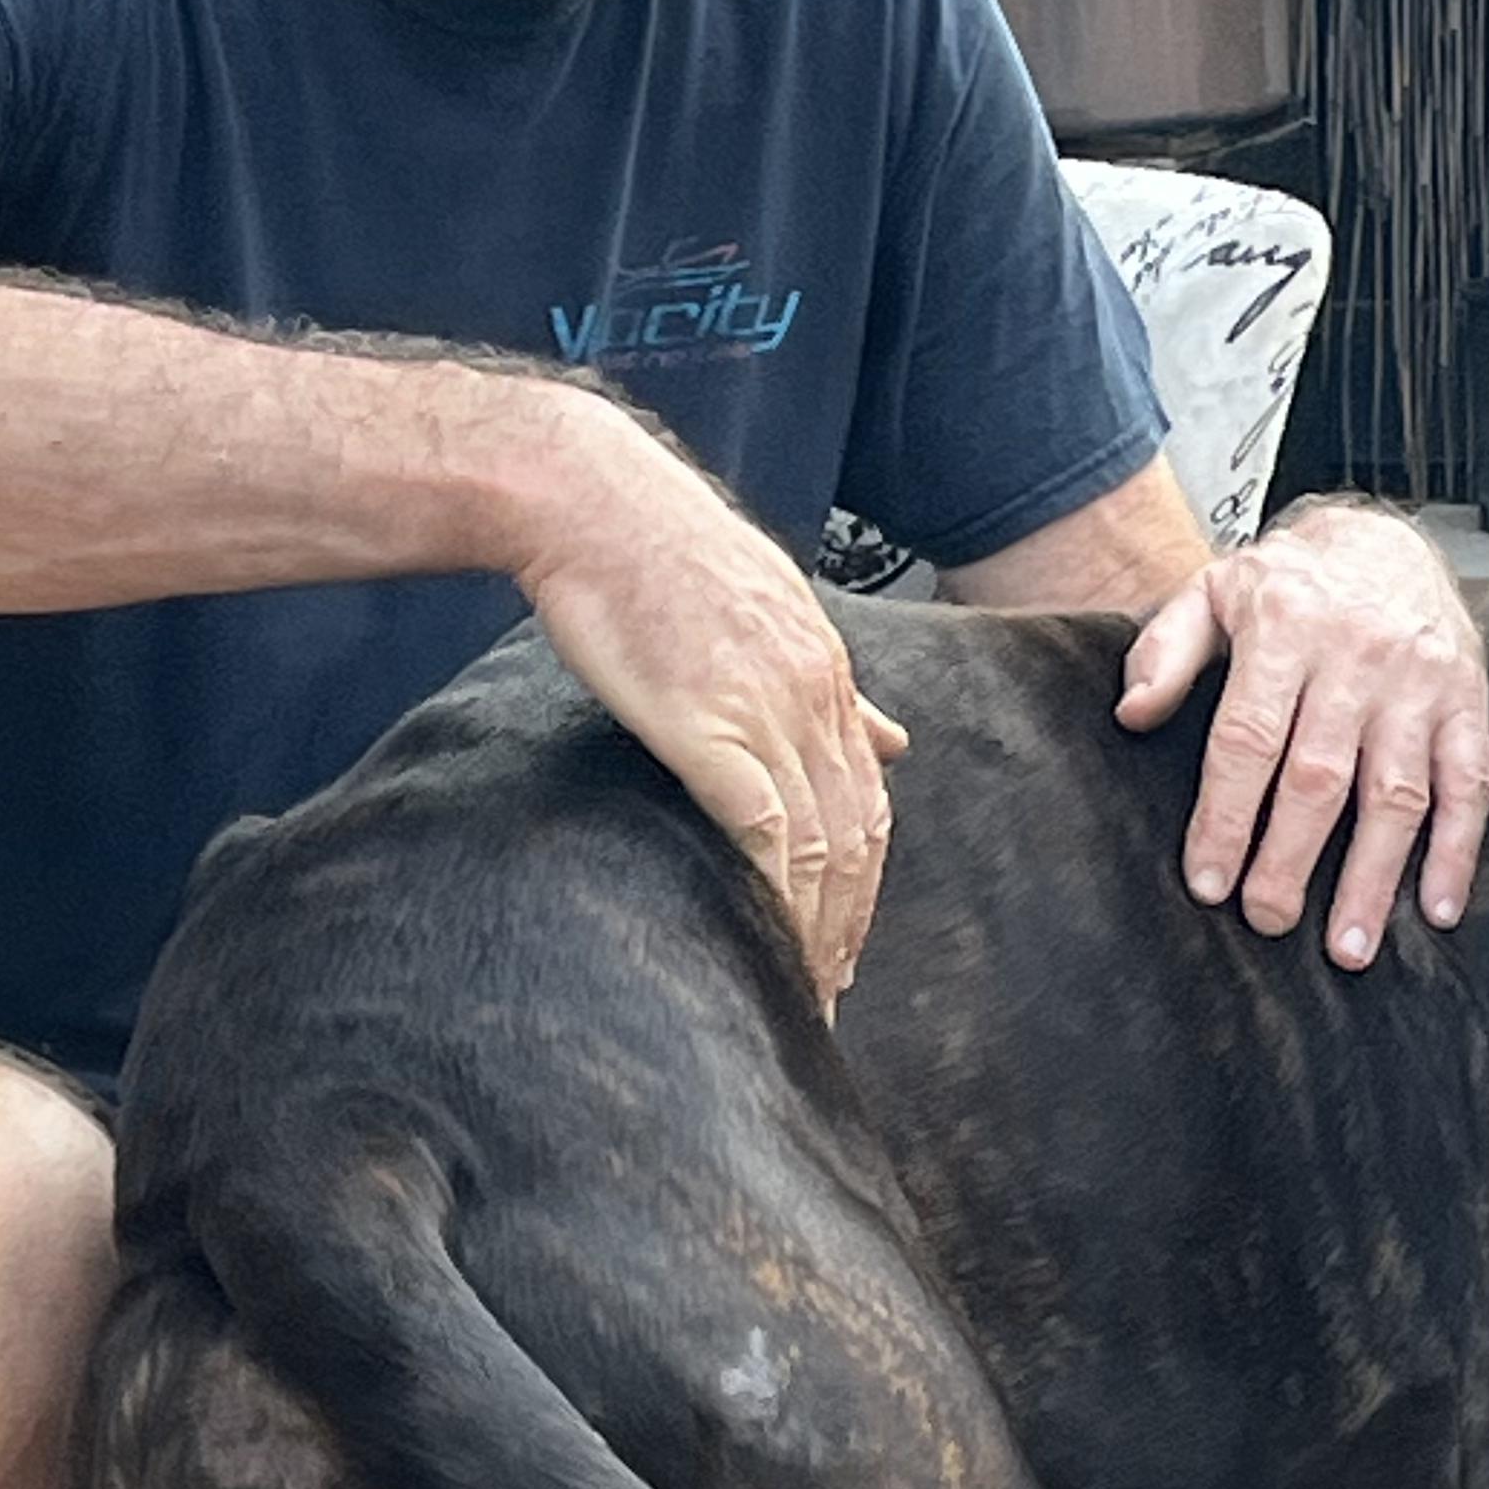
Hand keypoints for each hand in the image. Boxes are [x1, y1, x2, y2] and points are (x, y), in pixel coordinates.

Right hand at [501, 386, 905, 1002]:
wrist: (590, 500)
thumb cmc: (657, 549)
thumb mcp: (775, 607)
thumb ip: (837, 685)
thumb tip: (897, 738)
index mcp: (830, 673)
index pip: (871, 798)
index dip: (865, 879)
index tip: (848, 936)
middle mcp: (817, 698)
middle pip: (860, 838)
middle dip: (851, 923)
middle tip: (833, 988)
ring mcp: (770, 713)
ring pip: (823, 849)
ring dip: (818, 931)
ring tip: (804, 989)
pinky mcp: (713, 729)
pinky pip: (768, 834)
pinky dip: (780, 900)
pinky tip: (772, 943)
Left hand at [1115, 499, 1488, 969]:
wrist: (1389, 537)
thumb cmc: (1293, 582)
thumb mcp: (1214, 589)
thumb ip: (1166, 650)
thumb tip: (1132, 715)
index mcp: (1285, 628)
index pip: (1248, 738)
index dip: (1225, 817)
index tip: (1207, 883)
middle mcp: (1357, 657)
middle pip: (1319, 777)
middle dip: (1289, 861)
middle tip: (1267, 921)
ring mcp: (1420, 684)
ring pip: (1396, 794)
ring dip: (1372, 878)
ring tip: (1348, 948)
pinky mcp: (1468, 703)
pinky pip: (1470, 785)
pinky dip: (1457, 851)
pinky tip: (1437, 908)